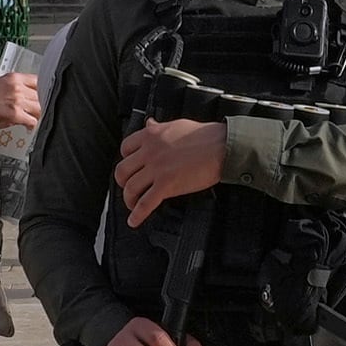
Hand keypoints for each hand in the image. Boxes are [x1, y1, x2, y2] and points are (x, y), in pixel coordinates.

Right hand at [0, 68, 42, 133]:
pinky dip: (31, 125)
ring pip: (39, 108)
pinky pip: (32, 120)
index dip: (43, 90)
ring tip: (32, 119)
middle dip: (40, 105)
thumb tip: (26, 96)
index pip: (39, 81)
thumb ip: (15, 88)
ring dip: (37, 115)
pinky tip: (28, 126)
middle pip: (41, 95)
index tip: (43, 97)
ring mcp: (17, 100)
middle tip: (37, 111)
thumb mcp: (0, 84)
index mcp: (14, 78)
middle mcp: (17, 87)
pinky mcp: (15, 114)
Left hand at [112, 118, 227, 223]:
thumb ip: (158, 127)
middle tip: (129, 187)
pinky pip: (145, 203)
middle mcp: (149, 152)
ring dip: (129, 200)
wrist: (222, 147)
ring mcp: (157, 169)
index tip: (131, 168)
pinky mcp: (166, 185)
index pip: (125, 148)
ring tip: (133, 205)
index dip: (126, 160)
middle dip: (123, 182)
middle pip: (122, 170)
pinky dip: (137, 215)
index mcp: (151, 135)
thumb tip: (149, 124)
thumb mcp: (176, 125)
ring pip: (130, 188)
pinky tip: (134, 220)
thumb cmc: (205, 136)